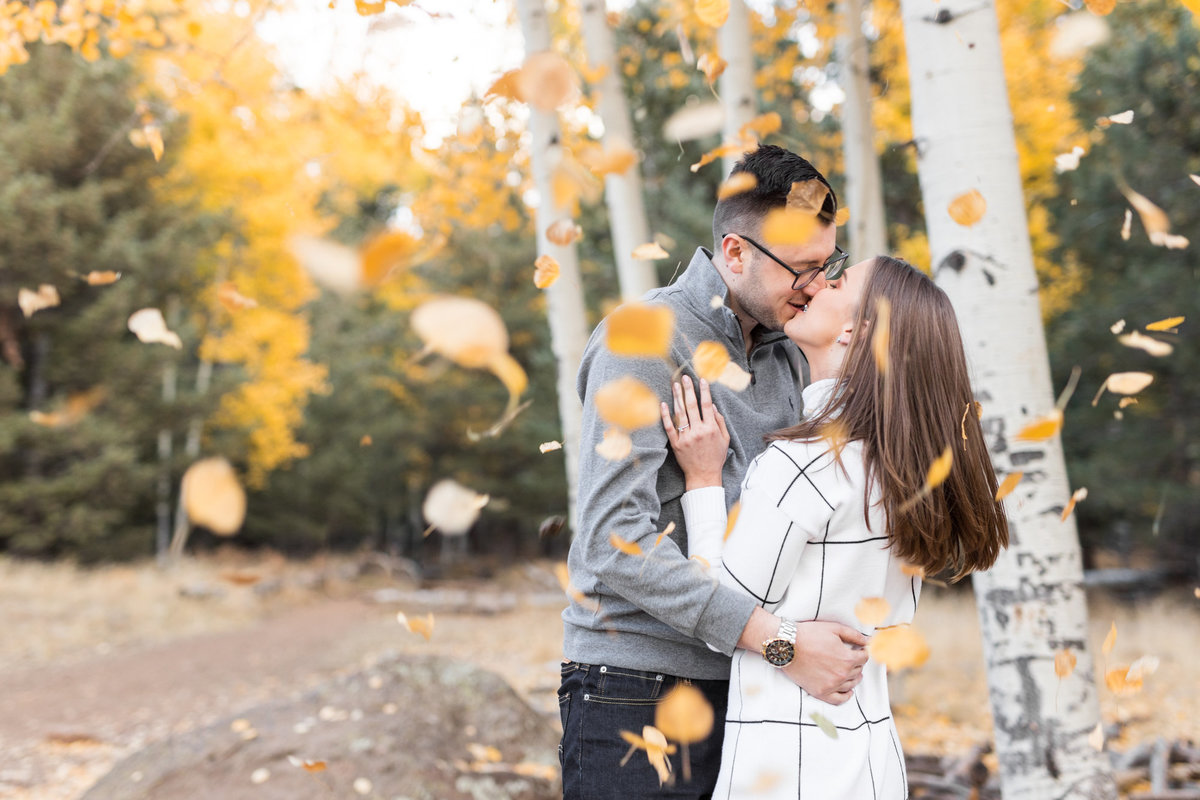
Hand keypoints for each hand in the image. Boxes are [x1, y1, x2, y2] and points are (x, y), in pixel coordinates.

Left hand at [660, 375, 729, 490]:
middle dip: (688, 389)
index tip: (702, 380)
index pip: (706, 405)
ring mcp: (686, 437)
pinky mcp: (676, 444)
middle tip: (684, 377)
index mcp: (711, 429)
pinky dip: (665, 415)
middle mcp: (698, 431)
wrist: (704, 476)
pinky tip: (663, 404)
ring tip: (675, 385)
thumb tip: (713, 406)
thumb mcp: (725, 440)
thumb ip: (720, 422)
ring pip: (680, 413)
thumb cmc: (715, 457)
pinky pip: (669, 427)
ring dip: (677, 397)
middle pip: (692, 406)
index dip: (704, 391)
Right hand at [781, 621, 869, 704]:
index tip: (858, 649)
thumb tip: (869, 641)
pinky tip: (848, 691)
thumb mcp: (834, 628)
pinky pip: (839, 700)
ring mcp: (831, 685)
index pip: (864, 657)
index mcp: (847, 659)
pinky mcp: (820, 692)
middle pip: (858, 670)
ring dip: (853, 677)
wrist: (786, 645)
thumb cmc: (809, 634)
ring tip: (849, 671)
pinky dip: (846, 696)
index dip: (862, 651)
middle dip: (856, 663)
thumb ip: (854, 635)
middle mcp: (842, 674)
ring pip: (851, 684)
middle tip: (850, 657)